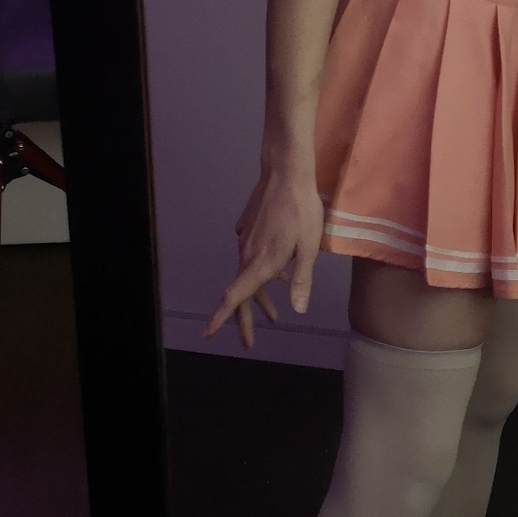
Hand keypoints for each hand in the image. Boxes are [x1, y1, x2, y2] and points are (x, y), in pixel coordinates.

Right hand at [202, 165, 323, 349]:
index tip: (207, 334)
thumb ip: (301, 279)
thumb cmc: (302, 210)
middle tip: (248, 343)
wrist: (286, 173)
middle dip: (244, 320)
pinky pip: (252, 259)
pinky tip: (277, 277)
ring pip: (248, 276)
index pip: (236, 296)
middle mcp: (248, 254)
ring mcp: (246, 241)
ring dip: (259, 298)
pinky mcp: (249, 230)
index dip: (222, 317)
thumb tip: (296, 310)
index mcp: (261, 262)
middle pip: (241, 293)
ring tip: (273, 316)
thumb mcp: (310, 247)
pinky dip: (261, 274)